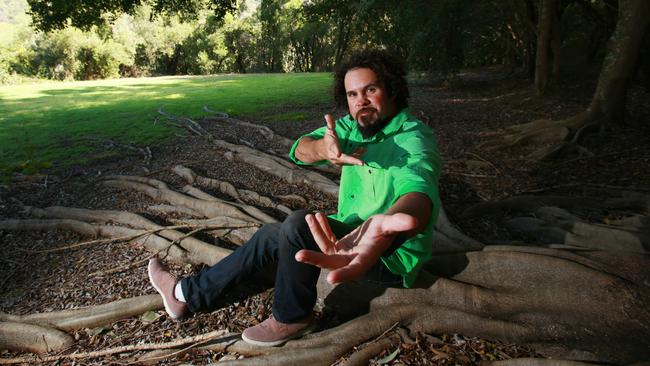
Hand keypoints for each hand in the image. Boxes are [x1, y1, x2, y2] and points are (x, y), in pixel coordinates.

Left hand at [295, 212, 417, 283]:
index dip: (343, 274)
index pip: (354, 270)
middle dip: (315, 259)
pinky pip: (325, 240)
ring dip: (315, 235)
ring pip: (324, 250)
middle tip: (298, 255)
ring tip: (309, 218)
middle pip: (331, 263)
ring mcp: (342, 255)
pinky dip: (320, 229)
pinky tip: (316, 216)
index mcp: (365, 259)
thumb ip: (400, 223)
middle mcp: (352, 260)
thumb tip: (414, 221)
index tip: (330, 278)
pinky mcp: (337, 248)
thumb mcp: (391, 223)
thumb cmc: (388, 227)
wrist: (381, 229)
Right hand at [323, 114, 364, 165]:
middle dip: (353, 161)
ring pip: (350, 160)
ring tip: (365, 149)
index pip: (334, 149)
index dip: (336, 151)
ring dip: (358, 156)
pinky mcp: (343, 163)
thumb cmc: (327, 140)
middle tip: (362, 163)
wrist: (323, 151)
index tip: (338, 153)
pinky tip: (363, 150)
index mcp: (331, 147)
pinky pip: (351, 160)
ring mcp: (339, 161)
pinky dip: (357, 156)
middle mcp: (335, 156)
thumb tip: (327, 115)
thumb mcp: (328, 131)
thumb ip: (329, 123)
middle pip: (344, 159)